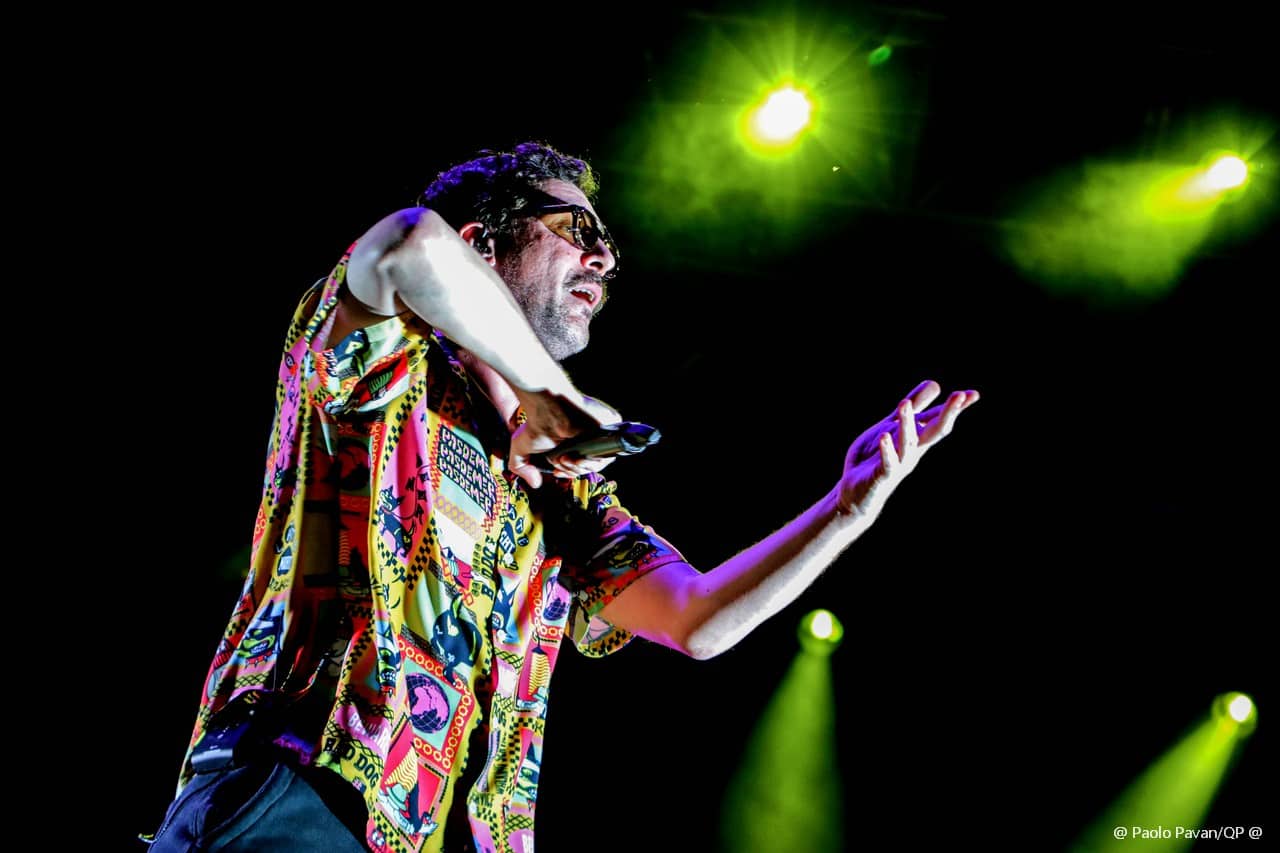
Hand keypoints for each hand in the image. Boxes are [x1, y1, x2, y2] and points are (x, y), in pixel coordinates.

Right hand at [508, 390, 616, 487]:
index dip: (568, 473)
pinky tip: (577, 457)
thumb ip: (520, 467)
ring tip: (564, 457)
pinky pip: (608, 454)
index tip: (556, 471)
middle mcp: (588, 440)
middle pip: (588, 468)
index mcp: (574, 444)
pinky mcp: (610, 428)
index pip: (579, 467)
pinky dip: (593, 461)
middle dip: (571, 471)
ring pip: (598, 465)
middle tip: (559, 460)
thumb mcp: (520, 447)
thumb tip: (536, 484)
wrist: (547, 406)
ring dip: (578, 468)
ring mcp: (599, 435)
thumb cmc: (535, 422)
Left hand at [847, 380, 979, 465]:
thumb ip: (914, 406)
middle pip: (935, 431)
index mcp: (917, 438)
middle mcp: (913, 450)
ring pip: (908, 442)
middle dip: (948, 414)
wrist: (856, 493)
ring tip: (904, 403)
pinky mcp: (882, 475)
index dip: (956, 407)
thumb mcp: (893, 425)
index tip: (974, 394)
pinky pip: (888, 462)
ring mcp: (899, 463)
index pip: (940, 420)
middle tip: (959, 395)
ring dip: (907, 423)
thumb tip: (936, 384)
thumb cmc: (876, 456)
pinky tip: (885, 436)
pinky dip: (887, 450)